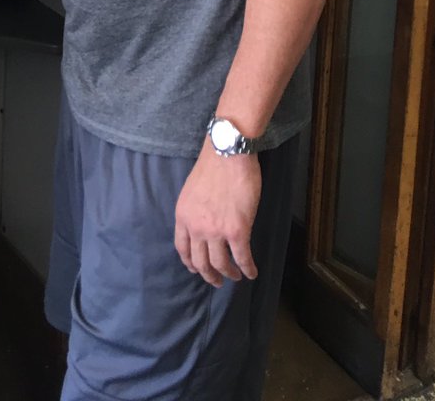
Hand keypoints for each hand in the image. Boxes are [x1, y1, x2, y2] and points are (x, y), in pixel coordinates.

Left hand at [174, 145, 260, 286]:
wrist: (227, 153)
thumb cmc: (213, 167)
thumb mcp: (192, 191)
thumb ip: (195, 211)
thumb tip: (203, 225)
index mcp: (183, 216)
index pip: (182, 248)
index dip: (190, 262)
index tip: (196, 269)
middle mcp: (196, 227)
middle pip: (200, 261)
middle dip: (209, 275)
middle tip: (217, 281)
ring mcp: (216, 231)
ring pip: (221, 264)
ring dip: (229, 274)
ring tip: (236, 276)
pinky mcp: (237, 231)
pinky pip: (242, 258)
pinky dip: (248, 269)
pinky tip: (252, 272)